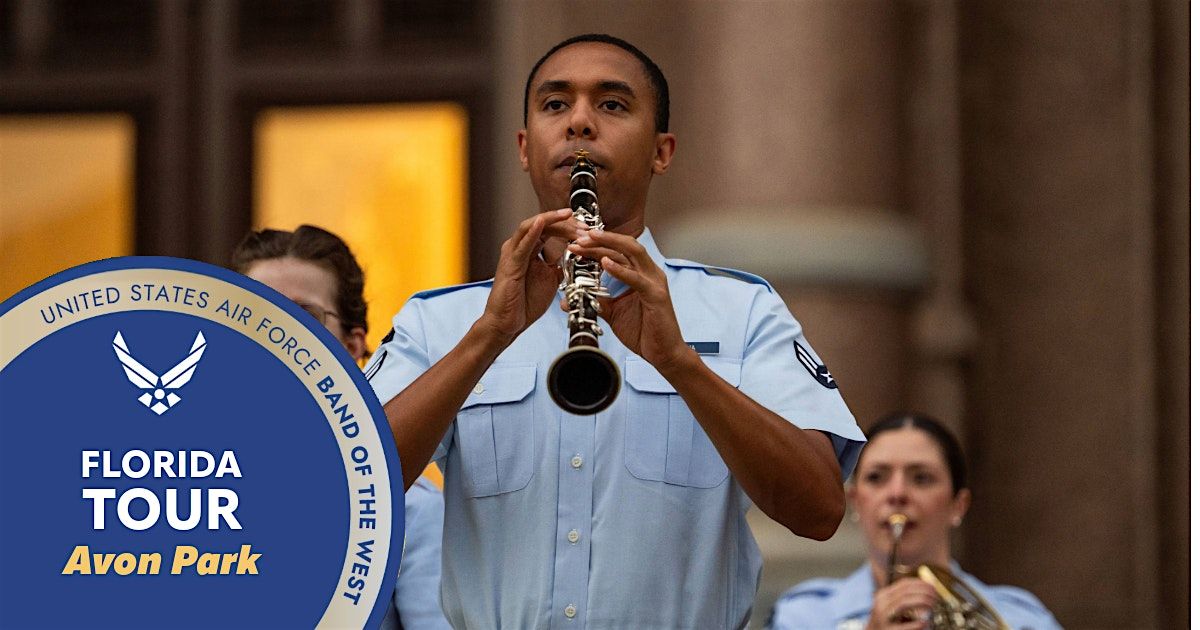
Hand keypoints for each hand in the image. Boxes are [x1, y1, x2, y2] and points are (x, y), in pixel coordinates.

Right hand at [480, 209, 581, 344]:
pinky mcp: (510, 264)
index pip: (550, 229)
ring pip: (532, 226)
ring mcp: (513, 253)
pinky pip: (522, 244)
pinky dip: (533, 231)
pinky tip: (543, 222)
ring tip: (568, 215)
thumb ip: (559, 266)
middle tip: (583, 225)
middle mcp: (519, 247)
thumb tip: (574, 258)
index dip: (569, 226)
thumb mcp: (550, 280)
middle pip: (543, 224)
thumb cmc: (524, 303)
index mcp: (529, 250)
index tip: (587, 230)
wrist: (508, 323)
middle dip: (565, 222)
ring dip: (552, 220)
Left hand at [566, 229, 691, 371]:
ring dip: (609, 245)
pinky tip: (605, 263)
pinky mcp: (656, 296)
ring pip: (632, 253)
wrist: (662, 353)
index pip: (618, 251)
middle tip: (579, 237)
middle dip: (601, 239)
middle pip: (625, 245)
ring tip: (590, 240)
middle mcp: (649, 273)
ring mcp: (654, 282)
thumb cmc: (643, 331)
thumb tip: (570, 300)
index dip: (597, 244)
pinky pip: (636, 279)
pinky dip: (620, 269)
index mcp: (640, 274)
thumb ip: (596, 302)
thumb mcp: (613, 313)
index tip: (576, 243)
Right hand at [865, 577, 938, 629]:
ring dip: (921, 602)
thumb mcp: (892, 606)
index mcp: (883, 595)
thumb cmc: (888, 622)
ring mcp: (883, 617)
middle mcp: (881, 604)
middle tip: (936, 596)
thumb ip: (904, 598)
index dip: (920, 583)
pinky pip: (905, 626)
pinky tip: (925, 623)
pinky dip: (917, 623)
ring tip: (932, 605)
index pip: (904, 584)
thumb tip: (926, 589)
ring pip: (904, 603)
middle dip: (924, 592)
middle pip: (905, 592)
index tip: (933, 587)